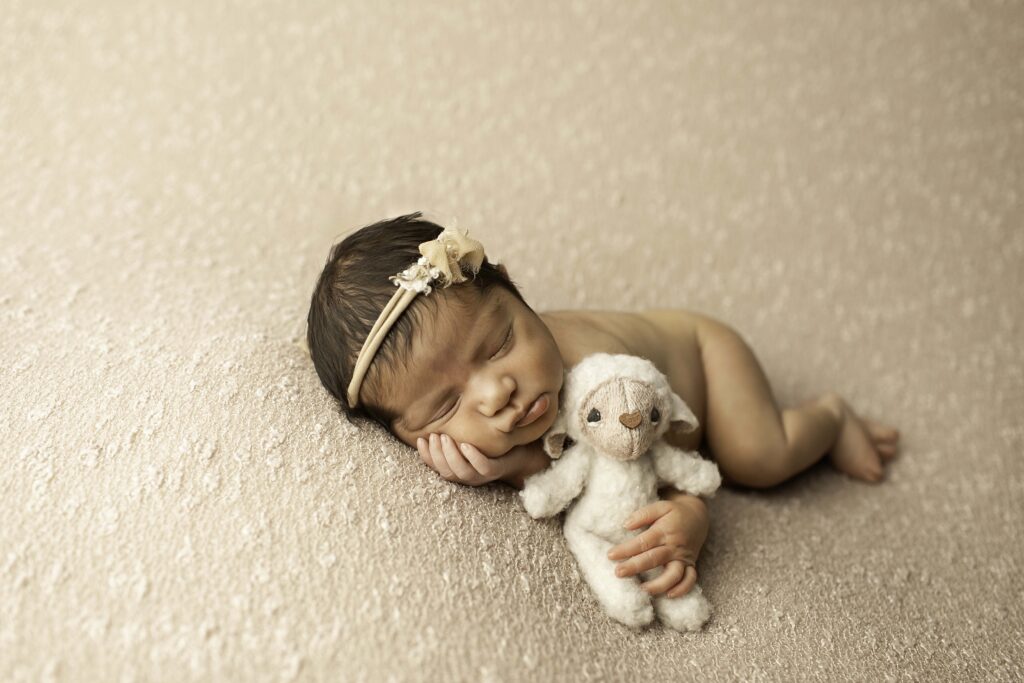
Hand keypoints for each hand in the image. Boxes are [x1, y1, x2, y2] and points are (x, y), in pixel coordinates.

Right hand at [416, 433, 536, 486]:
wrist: (524, 451)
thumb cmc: (493, 443)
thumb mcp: (471, 436)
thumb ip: (456, 431)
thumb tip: (435, 414)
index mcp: (460, 469)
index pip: (437, 467)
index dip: (427, 456)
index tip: (420, 440)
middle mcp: (469, 476)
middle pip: (447, 471)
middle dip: (437, 454)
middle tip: (434, 436)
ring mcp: (484, 475)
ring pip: (462, 473)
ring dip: (451, 456)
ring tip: (445, 438)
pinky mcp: (498, 470)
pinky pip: (484, 468)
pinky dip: (474, 458)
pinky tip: (466, 445)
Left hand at [606, 495, 708, 598]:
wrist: (698, 516)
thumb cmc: (674, 513)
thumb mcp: (660, 506)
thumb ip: (643, 514)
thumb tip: (626, 525)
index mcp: (665, 531)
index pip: (643, 542)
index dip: (626, 549)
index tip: (611, 555)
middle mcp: (674, 546)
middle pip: (654, 559)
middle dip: (635, 567)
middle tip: (618, 573)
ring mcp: (683, 557)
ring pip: (674, 574)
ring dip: (659, 584)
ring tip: (643, 589)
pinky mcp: (691, 565)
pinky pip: (690, 580)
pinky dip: (682, 589)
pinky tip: (669, 595)